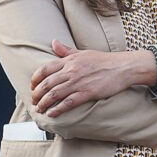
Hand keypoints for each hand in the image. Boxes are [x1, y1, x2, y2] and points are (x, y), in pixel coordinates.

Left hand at [29, 41, 147, 115]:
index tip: (32, 86)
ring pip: (54, 94)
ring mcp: (79, 82)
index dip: (35, 79)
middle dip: (37, 94)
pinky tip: (52, 113)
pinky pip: (68, 102)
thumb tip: (54, 42)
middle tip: (34, 101)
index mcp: (69, 60)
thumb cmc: (105, 60)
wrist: (123, 67)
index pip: (44, 69)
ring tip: (40, 109)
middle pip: (47, 84)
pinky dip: (58, 109)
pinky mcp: (88, 93)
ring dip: (44, 103)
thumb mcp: (84, 52)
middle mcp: (71, 70)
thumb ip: (66, 50)